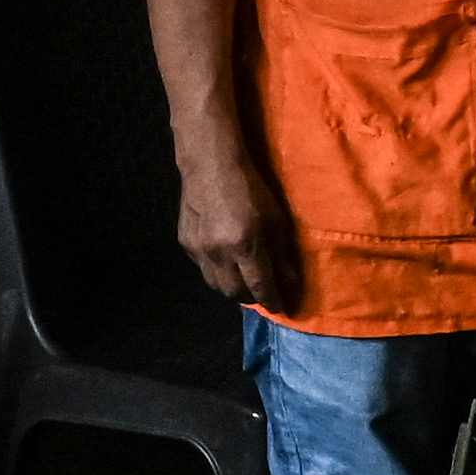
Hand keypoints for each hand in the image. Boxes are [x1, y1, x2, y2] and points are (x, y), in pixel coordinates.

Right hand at [176, 147, 293, 310]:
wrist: (210, 165)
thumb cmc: (250, 189)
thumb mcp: (276, 220)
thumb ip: (282, 255)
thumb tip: (289, 283)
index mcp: (245, 245)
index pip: (261, 287)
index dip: (273, 301)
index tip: (282, 308)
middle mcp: (220, 253)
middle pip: (236, 293)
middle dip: (252, 298)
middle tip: (262, 293)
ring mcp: (199, 250)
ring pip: (216, 286)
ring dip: (233, 288)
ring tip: (244, 281)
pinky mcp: (186, 244)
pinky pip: (204, 269)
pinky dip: (217, 271)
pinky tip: (225, 261)